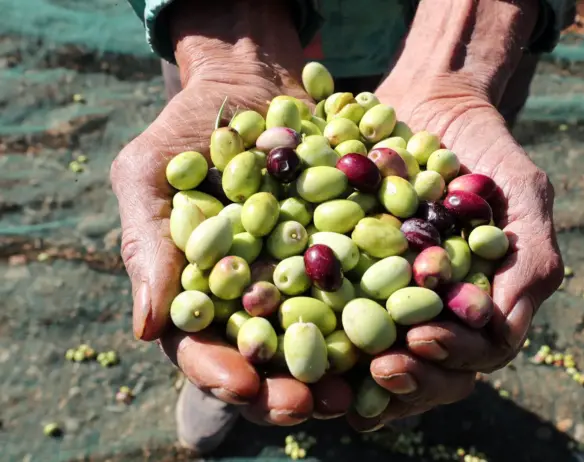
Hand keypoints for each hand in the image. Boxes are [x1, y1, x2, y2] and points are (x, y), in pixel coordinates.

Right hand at [110, 0, 351, 424]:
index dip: (221, 372)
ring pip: (325, 335)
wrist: (254, 81)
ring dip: (344, 366)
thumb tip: (144, 329)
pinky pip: (370, 285)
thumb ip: (148, 245)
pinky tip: (406, 326)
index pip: (205, 348)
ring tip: (364, 382)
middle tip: (313, 404)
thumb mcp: (150, 175)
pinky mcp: (353, 249)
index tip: (244, 386)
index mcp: (204, 292)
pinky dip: (388, 307)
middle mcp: (259, 295)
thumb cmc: (189, 130)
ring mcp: (309, 276)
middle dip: (290, 387)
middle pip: (272, 358)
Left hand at [346, 79, 563, 430]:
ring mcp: (390, 300)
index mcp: (479, 305)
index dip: (452, 356)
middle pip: (428, 370)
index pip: (477, 354)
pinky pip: (332, 315)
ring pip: (381, 357)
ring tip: (334, 377)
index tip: (422, 340)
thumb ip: (529, 255)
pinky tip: (290, 341)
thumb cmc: (485, 149)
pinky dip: (316, 335)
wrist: (429, 103)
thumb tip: (500, 327)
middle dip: (408, 377)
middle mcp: (436, 313)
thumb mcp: (522, 192)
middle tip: (381, 367)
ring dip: (360, 375)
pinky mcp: (345, 276)